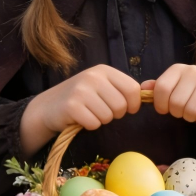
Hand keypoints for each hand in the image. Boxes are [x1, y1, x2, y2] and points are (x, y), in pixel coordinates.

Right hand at [20, 64, 141, 155]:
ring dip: (100, 120)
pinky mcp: (72, 106)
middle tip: (100, 111)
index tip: (125, 109)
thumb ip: (121, 88)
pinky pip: (94, 123)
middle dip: (114, 115)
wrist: (47, 107)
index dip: (132, 104)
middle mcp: (93, 76)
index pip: (133, 89)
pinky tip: (80, 119)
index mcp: (104, 70)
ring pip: (108, 116)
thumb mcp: (100, 86)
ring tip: (89, 113)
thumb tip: (148, 92)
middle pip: (121, 106)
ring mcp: (81, 90)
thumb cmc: (79, 98)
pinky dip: (89, 126)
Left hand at [144, 64, 195, 152]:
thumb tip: (142, 88)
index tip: (165, 109)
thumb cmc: (192, 97)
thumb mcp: (173, 91)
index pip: (161, 88)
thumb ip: (158, 89)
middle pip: (175, 102)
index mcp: (178, 69)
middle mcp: (194, 71)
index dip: (161, 105)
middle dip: (178, 113)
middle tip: (185, 110)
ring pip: (190, 110)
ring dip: (191, 117)